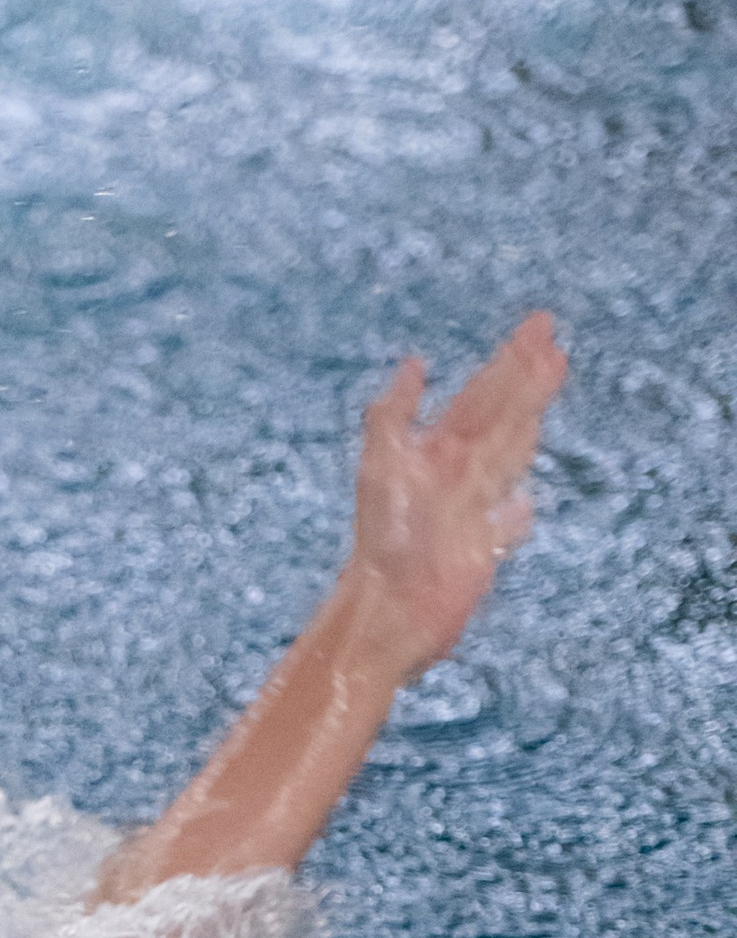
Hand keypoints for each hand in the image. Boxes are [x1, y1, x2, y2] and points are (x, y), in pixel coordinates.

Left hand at [343, 310, 567, 683]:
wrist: (390, 610)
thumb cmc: (385, 542)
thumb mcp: (383, 467)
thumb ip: (394, 416)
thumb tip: (413, 364)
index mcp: (433, 452)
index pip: (481, 396)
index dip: (509, 362)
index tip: (539, 327)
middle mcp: (455, 476)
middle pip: (500, 417)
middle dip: (526, 379)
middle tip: (553, 339)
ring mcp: (471, 512)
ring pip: (508, 457)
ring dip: (528, 423)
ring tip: (546, 399)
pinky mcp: (482, 551)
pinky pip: (504, 525)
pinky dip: (517, 514)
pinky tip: (523, 506)